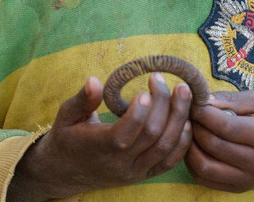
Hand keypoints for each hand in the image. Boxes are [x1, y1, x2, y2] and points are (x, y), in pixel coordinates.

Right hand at [8, 73, 192, 201]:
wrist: (66, 172)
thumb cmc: (67, 137)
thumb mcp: (66, 116)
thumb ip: (82, 100)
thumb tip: (94, 80)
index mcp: (98, 148)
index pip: (123, 134)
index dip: (138, 112)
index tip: (145, 89)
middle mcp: (119, 164)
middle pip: (151, 135)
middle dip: (163, 104)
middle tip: (161, 79)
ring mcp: (134, 172)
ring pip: (165, 147)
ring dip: (179, 117)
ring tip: (182, 91)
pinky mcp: (144, 175)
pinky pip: (170, 161)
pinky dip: (183, 141)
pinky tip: (187, 119)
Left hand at [185, 91, 253, 192]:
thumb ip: (229, 99)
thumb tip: (202, 101)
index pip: (226, 127)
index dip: (204, 113)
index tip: (193, 101)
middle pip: (213, 146)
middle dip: (194, 126)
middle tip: (188, 112)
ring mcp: (248, 180)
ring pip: (204, 167)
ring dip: (189, 146)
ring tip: (189, 128)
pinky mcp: (238, 188)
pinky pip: (205, 179)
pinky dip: (193, 162)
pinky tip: (193, 145)